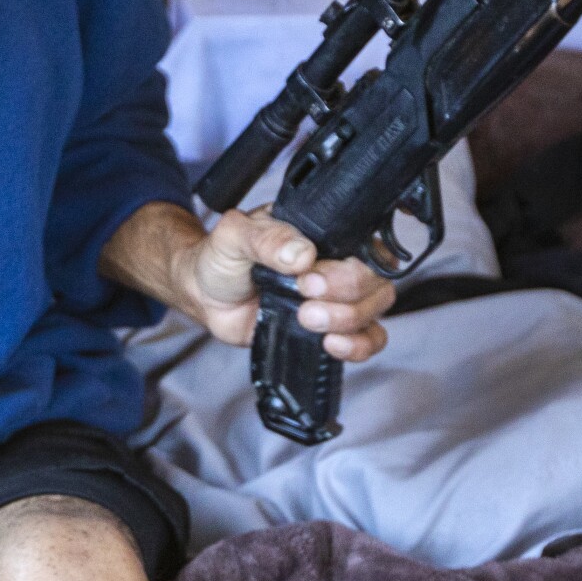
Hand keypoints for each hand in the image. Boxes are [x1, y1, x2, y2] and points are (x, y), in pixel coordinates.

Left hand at [176, 207, 394, 360]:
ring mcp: (339, 298)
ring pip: (375, 310)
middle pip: (375, 282)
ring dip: (348, 321)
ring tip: (307, 320)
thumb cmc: (223, 257)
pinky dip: (358, 346)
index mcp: (325, 234)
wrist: (206, 294)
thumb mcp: (235, 237)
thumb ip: (265, 238)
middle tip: (303, 299)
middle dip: (344, 296)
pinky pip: (368, 340)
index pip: (365, 247)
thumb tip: (302, 252)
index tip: (309, 279)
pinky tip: (332, 345)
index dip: (347, 268)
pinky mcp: (332, 329)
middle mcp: (339, 264)